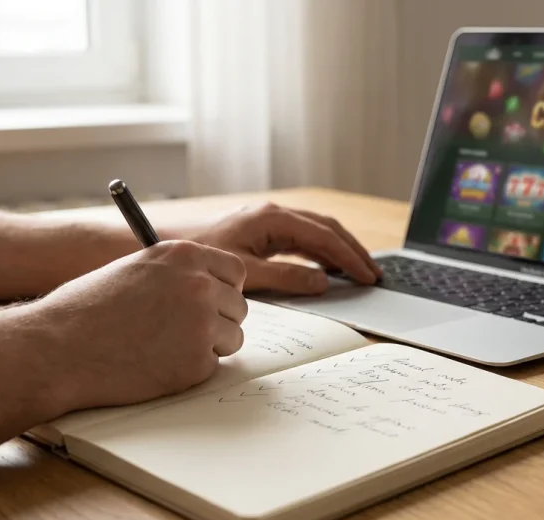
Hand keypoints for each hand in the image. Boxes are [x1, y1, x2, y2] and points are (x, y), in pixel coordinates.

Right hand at [32, 240, 247, 411]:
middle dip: (218, 320)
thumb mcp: (134, 270)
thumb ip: (174, 275)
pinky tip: (155, 364)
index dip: (224, 289)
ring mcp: (202, 324)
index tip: (213, 300)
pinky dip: (189, 370)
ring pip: (233, 338)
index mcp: (183, 255)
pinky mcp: (197, 362)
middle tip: (184, 332)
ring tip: (165, 348)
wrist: (58, 347)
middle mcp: (199, 285)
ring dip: (209, 346)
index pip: (235, 271)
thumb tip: (207, 287)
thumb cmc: (84, 309)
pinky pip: (211, 366)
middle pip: (238, 306)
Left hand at [180, 202, 382, 294]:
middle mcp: (274, 214)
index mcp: (272, 219)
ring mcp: (270, 221)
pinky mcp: (264, 230)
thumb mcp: (247, 273)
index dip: (349, 257)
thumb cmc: (203, 257)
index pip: (323, 237)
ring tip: (361, 271)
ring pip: (317, 231)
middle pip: (327, 228)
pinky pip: (303, 238)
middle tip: (374, 275)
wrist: (169, 247)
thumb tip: (322, 281)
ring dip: (340, 250)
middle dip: (353, 250)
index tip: (367, 276)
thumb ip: (286, 278)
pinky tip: (331, 268)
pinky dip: (322, 252)